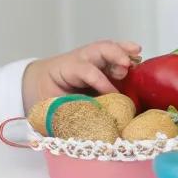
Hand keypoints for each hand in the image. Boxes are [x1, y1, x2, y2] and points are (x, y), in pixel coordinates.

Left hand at [22, 40, 140, 109]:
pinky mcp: (101, 62)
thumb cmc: (46, 93)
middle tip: (126, 67)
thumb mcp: (49, 104)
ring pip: (107, 49)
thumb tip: (83, 128)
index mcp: (65, 69)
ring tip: (137, 55)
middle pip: (98, 50)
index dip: (100, 81)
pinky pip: (114, 53)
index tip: (113, 94)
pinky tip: (137, 52)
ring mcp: (91, 58)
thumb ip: (65, 111)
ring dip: (123, 52)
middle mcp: (80, 59)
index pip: (85, 71)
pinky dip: (126, 51)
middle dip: (113, 56)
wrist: (41, 80)